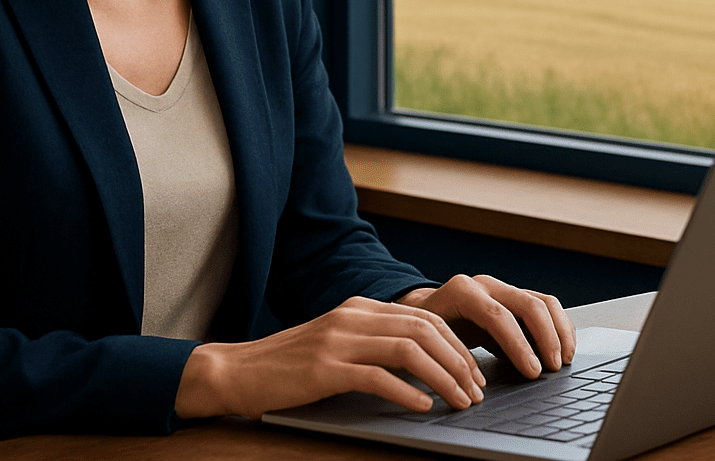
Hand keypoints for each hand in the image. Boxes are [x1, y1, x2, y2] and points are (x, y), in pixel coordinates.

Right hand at [175, 296, 485, 418]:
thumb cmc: (290, 366)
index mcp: (360, 308)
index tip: (474, 372)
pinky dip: (407, 391)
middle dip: (459, 360)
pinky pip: (377, 376)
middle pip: (424, 329)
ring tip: (459, 400)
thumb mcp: (338, 345)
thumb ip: (375, 345)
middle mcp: (352, 316)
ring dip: (443, 377)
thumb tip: (426, 366)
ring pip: (408, 349)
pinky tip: (422, 407)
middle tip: (476, 390)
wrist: (238, 371)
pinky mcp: (324, 369)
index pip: (424, 316)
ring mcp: (338, 340)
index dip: (457, 344)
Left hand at [398, 274, 575, 379]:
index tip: (533, 371)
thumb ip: (453, 357)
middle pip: (528, 305)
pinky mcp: (515, 297)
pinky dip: (558, 327)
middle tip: (552, 368)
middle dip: (545, 339)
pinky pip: (545, 306)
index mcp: (463, 291)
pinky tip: (562, 349)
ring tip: (563, 360)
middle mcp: (486, 284)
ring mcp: (502, 288)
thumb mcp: (432, 342)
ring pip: (543, 301)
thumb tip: (477, 388)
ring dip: (558, 331)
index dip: (519, 345)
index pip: (498, 316)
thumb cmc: (426, 330)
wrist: (423, 311)